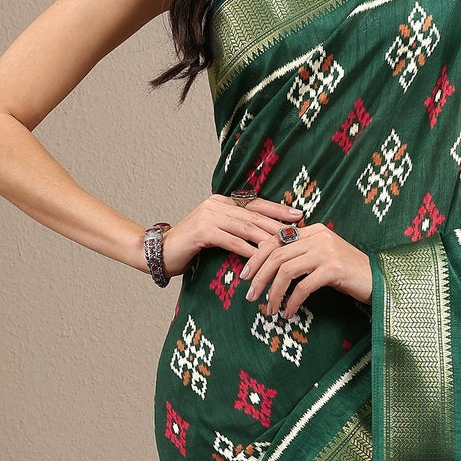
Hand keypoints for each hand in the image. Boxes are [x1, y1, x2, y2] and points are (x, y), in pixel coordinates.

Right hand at [158, 193, 304, 278]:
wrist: (161, 252)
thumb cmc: (191, 247)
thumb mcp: (217, 233)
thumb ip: (236, 229)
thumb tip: (264, 236)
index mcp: (222, 202)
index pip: (256, 204)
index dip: (277, 210)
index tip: (298, 216)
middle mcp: (217, 204)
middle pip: (254, 215)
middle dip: (278, 224)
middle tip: (298, 233)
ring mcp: (209, 216)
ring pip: (246, 227)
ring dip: (267, 238)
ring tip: (285, 247)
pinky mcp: (202, 231)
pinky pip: (232, 241)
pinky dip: (248, 250)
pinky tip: (261, 258)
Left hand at [241, 219, 371, 317]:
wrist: (380, 280)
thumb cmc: (349, 273)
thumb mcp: (322, 258)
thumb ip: (301, 255)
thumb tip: (270, 268)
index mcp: (313, 230)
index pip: (275, 239)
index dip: (256, 258)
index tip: (245, 276)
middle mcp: (318, 236)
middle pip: (276, 254)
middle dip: (259, 277)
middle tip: (250, 296)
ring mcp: (326, 251)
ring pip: (286, 270)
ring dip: (274, 292)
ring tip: (270, 309)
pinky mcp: (333, 269)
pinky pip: (303, 286)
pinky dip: (292, 302)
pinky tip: (290, 313)